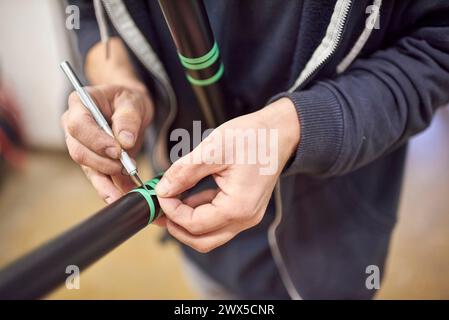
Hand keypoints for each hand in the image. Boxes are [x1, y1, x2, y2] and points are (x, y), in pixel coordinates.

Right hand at [61, 84, 152, 202]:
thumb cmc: (128, 100)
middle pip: (79, 151)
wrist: (130, 110)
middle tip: (127, 167)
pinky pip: (98, 177)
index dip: (96, 141)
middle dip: (103, 163)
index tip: (118, 151)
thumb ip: (128, 118)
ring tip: (123, 194)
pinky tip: (122, 195)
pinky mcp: (92, 161)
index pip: (79, 125)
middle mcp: (74, 126)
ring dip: (106, 182)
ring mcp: (81, 145)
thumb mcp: (133, 101)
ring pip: (87, 168)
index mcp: (80, 104)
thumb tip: (125, 140)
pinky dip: (111, 188)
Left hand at [155, 98, 299, 251]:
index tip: (159, 193)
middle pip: (202, 240)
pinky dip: (199, 212)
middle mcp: (245, 218)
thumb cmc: (253, 137)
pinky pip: (217, 220)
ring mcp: (246, 215)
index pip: (195, 224)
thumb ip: (185, 171)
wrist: (279, 132)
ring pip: (209, 234)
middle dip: (176, 227)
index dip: (172, 211)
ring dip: (186, 221)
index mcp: (238, 207)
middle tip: (159, 209)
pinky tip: (187, 196)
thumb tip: (163, 189)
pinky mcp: (244, 208)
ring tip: (170, 200)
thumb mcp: (214, 149)